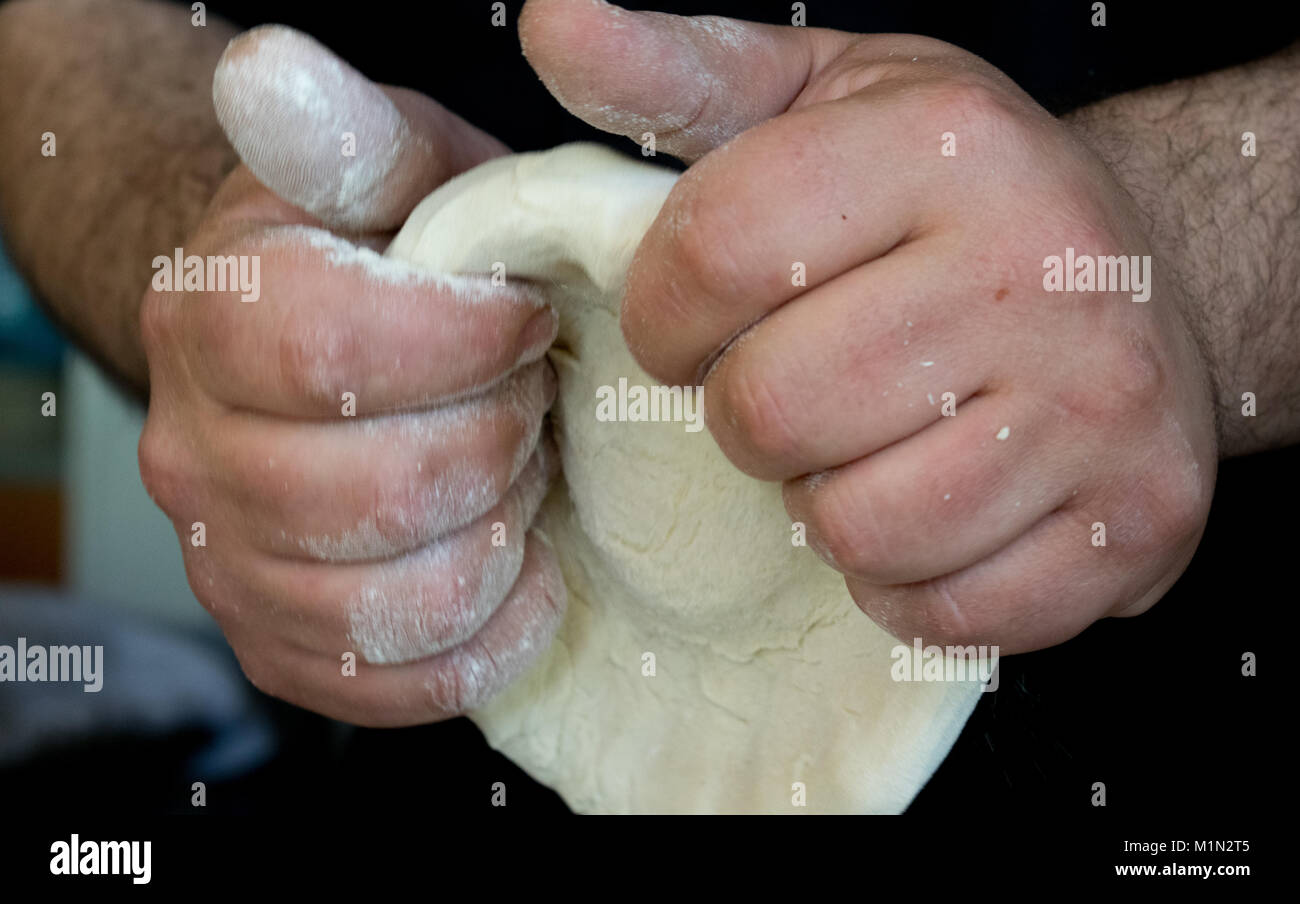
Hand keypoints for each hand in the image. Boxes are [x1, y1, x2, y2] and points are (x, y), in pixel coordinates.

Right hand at [139, 26, 564, 723]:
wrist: (330, 355)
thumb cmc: (388, 258)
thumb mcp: (388, 171)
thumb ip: (342, 132)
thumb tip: (267, 68)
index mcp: (212, 315)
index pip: (329, 349)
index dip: (464, 342)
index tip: (522, 319)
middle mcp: (193, 451)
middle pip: (371, 491)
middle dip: (494, 444)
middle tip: (525, 402)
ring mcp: (230, 562)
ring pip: (387, 603)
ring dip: (492, 537)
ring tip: (513, 476)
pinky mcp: (280, 645)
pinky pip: (387, 684)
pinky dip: (479, 639)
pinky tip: (516, 572)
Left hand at [521, 2, 1217, 652]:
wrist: (1156, 271)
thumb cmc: (956, 192)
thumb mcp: (828, 100)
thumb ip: (683, 71)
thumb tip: (551, 24)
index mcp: (947, 143)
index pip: (717, 252)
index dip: (662, 313)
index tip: (688, 324)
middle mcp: (1043, 267)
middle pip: (771, 412)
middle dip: (746, 417)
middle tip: (797, 386)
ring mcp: (1106, 406)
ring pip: (856, 529)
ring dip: (826, 505)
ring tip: (867, 445)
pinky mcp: (1140, 520)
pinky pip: (944, 609)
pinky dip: (906, 582)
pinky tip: (930, 511)